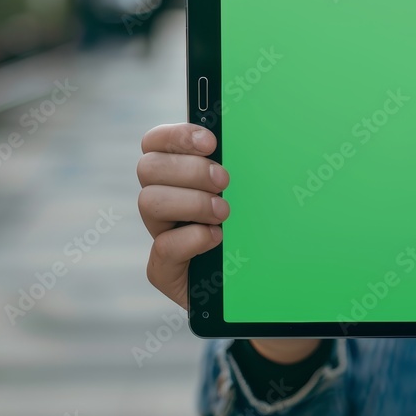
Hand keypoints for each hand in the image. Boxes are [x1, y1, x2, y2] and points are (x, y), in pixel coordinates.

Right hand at [137, 123, 319, 363]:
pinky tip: (216, 238)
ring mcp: (162, 234)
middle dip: (190, 170)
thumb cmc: (262, 230)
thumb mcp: (257, 193)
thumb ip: (247, 164)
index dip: (177, 136)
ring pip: (149, 203)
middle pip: (148, 167)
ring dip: (191, 202)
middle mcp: (165, 201)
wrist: (267, 285)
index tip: (211, 141)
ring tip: (224, 212)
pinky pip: (163, 248)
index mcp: (180, 174)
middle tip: (225, 181)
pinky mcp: (165, 269)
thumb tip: (263, 130)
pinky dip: (192, 238)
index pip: (156, 142)